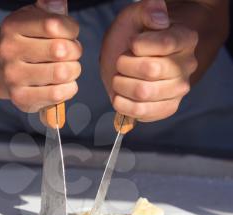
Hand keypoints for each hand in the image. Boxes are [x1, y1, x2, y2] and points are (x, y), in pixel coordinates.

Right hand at [0, 4, 81, 111]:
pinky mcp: (21, 98)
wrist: (3, 72)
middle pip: (61, 50)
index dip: (71, 30)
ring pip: (61, 73)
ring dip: (73, 71)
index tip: (69, 35)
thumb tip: (57, 1)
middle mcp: (9, 51)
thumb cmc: (29, 44)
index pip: (54, 24)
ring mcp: (13, 77)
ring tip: (67, 69)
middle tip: (70, 54)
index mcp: (12, 26)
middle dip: (75, 51)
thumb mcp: (35, 20)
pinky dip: (69, 88)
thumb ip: (50, 9)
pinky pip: (57, 94)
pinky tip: (64, 84)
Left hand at [100, 0, 197, 121]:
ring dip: (121, 84)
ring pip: (143, 92)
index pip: (165, 44)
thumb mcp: (135, 17)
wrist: (129, 62)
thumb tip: (159, 19)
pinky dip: (123, 105)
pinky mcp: (166, 109)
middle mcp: (187, 66)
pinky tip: (120, 96)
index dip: (139, 45)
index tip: (132, 44)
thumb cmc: (133, 39)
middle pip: (150, 70)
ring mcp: (178, 90)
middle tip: (122, 62)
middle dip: (125, 65)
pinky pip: (142, 112)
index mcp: (185, 40)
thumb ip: (147, 10)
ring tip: (120, 78)